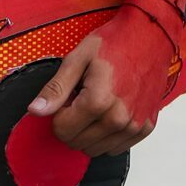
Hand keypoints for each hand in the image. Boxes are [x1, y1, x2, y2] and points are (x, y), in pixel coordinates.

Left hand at [27, 6, 174, 157]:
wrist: (150, 36)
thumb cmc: (114, 43)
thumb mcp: (78, 58)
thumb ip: (56, 88)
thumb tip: (36, 111)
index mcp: (98, 101)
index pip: (63, 130)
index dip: (59, 113)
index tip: (69, 97)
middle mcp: (119, 119)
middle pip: (78, 143)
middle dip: (72, 124)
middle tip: (81, 99)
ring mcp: (135, 126)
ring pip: (96, 150)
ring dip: (89, 132)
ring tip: (97, 104)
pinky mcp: (146, 128)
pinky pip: (116, 148)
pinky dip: (108, 136)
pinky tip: (110, 112)